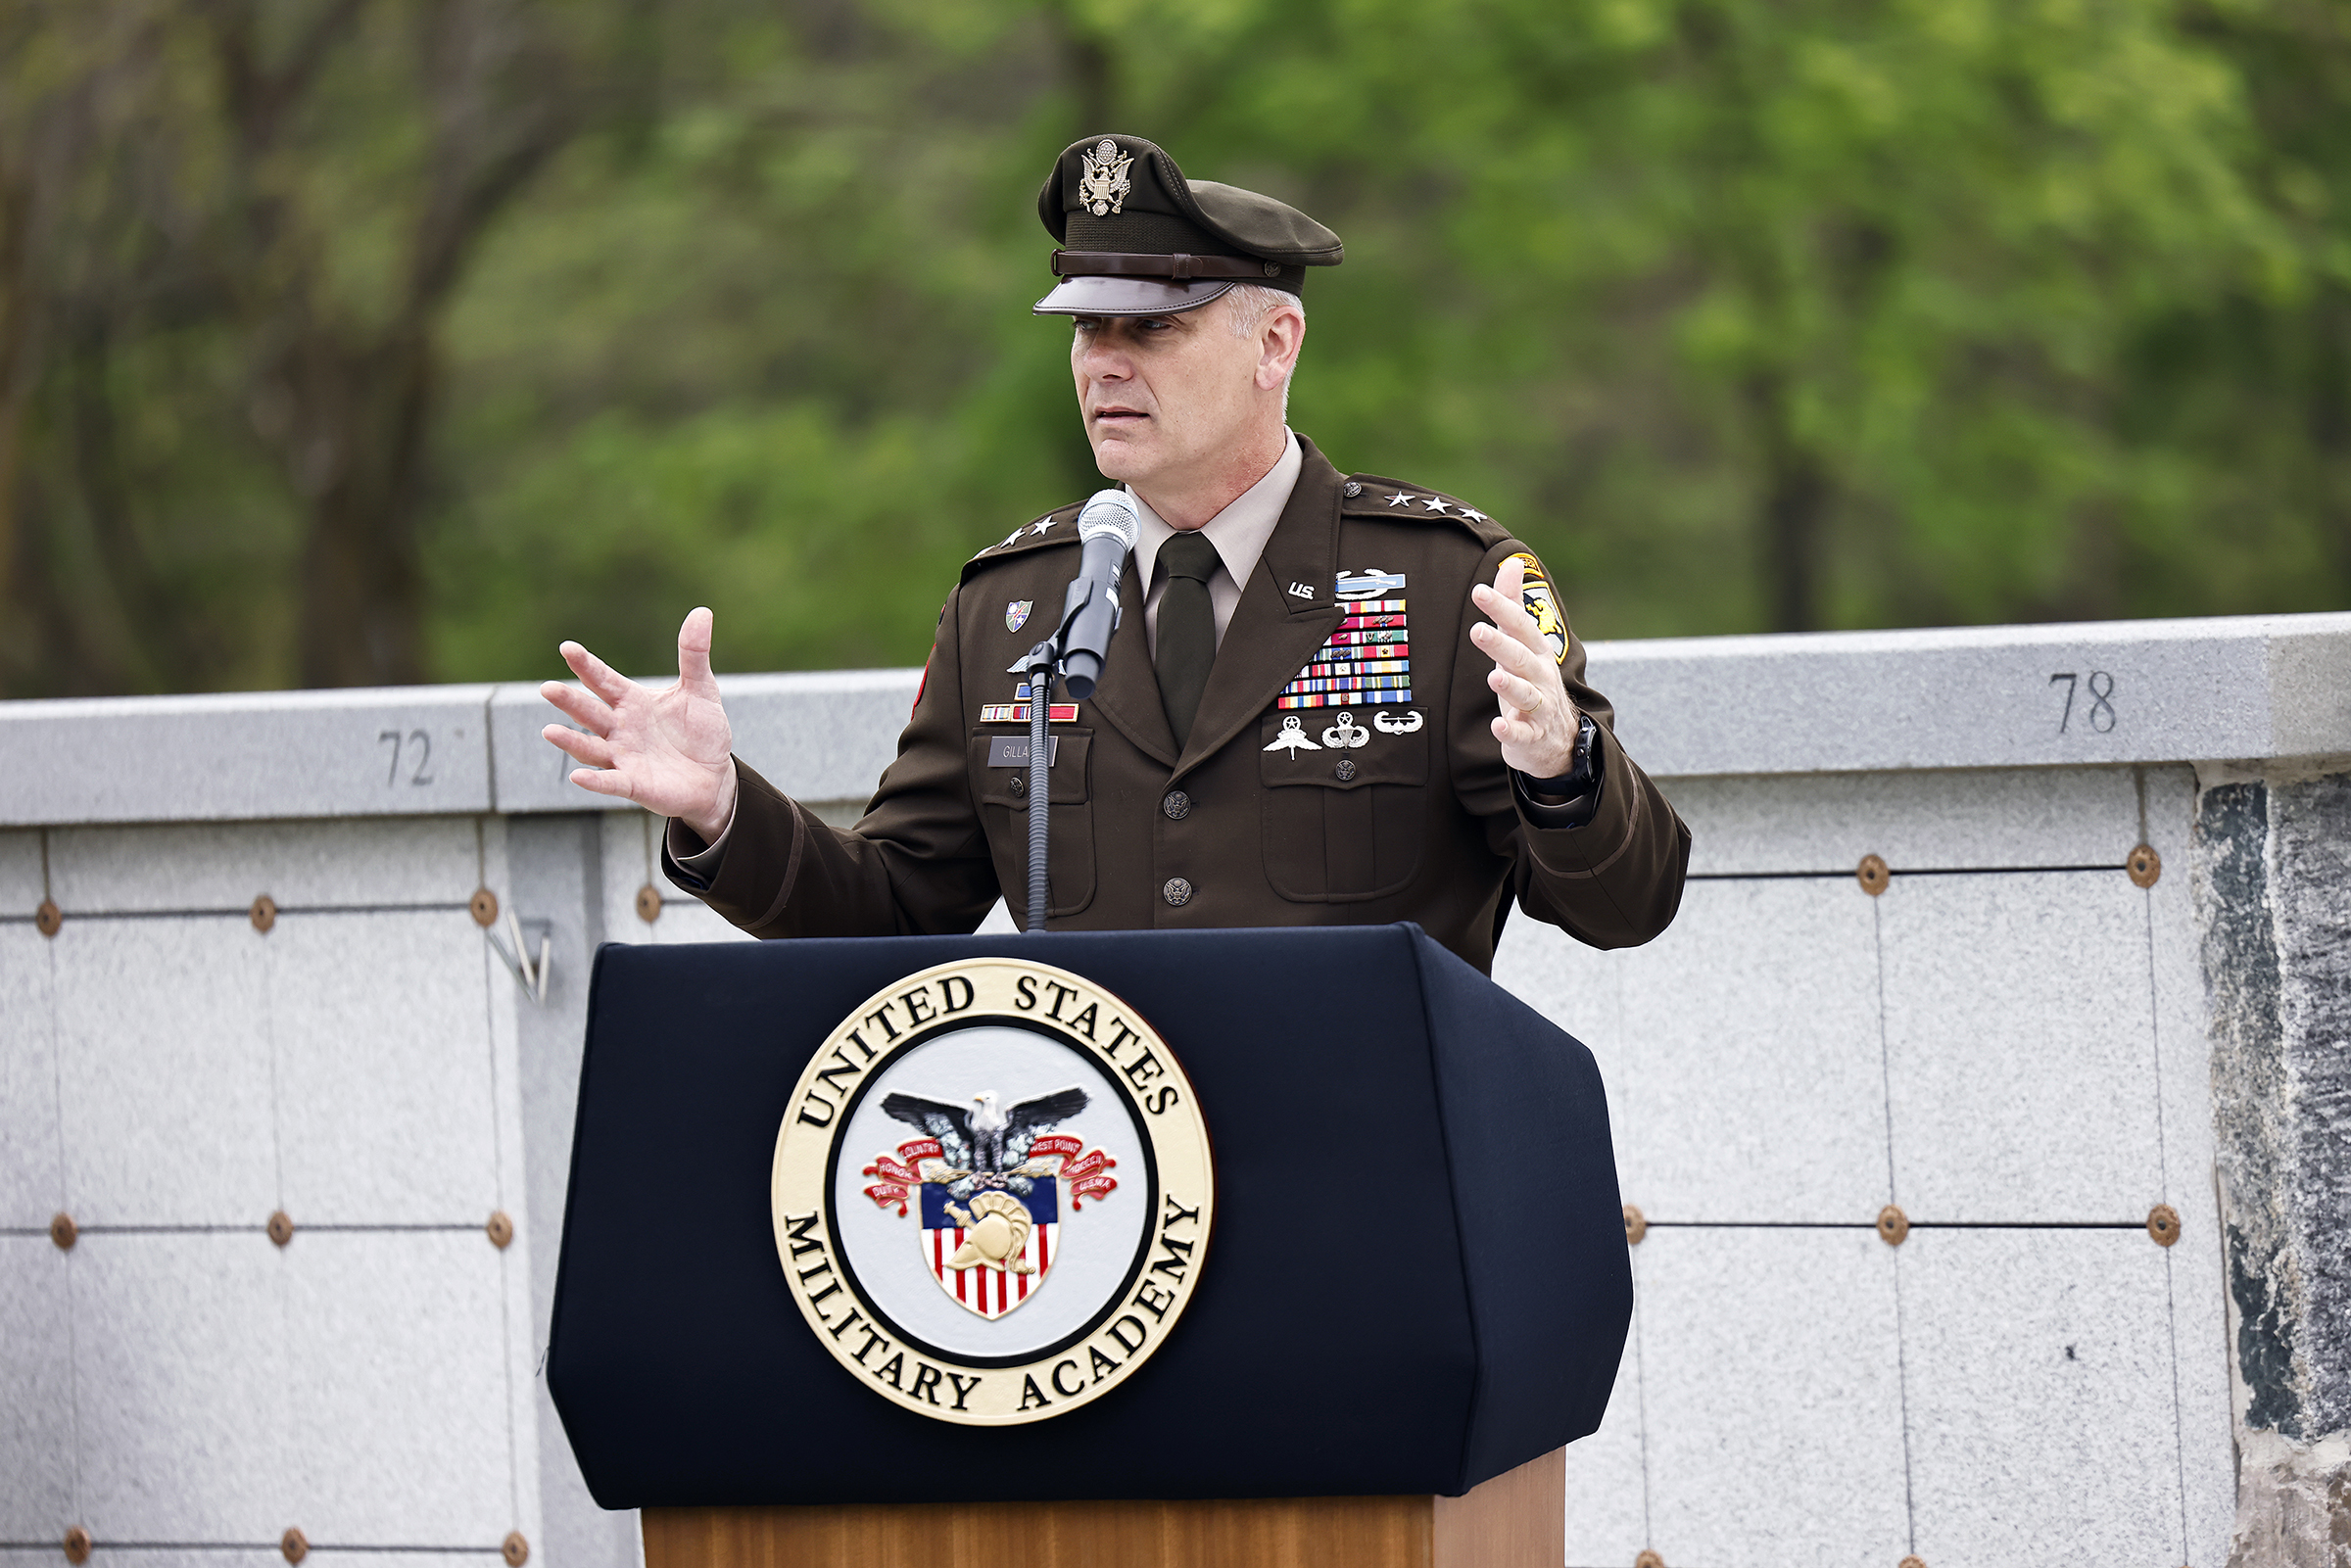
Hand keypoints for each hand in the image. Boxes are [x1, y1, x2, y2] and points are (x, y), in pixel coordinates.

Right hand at [541, 607, 738, 841]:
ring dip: (570, 741)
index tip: (567, 647)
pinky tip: (578, 777)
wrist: (715, 775)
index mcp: (631, 701)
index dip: (586, 665)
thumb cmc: (701, 731)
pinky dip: (595, 781)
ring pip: (590, 748)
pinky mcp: (634, 784)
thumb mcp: (701, 689)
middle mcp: (620, 728)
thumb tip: (702, 611)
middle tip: (548, 688)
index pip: (603, 680)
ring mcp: (623, 757)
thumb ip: (694, 654)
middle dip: (569, 701)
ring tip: (549, 731)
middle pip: (589, 712)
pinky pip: (610, 782)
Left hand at [1469, 556, 1581, 777]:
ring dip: (1510, 686)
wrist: (1558, 738)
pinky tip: (1498, 726)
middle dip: (1501, 644)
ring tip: (1494, 677)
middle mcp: (1540, 676)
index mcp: (1536, 651)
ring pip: (1526, 695)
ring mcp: (1538, 707)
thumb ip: (1513, 605)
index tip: (1479, 592)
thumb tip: (1511, 562)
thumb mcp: (1522, 643)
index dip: (1502, 608)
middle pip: (1521, 658)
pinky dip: (1512, 730)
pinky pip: (1523, 734)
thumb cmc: (1532, 682)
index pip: (1519, 625)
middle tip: (1478, 631)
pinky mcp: (1531, 736)